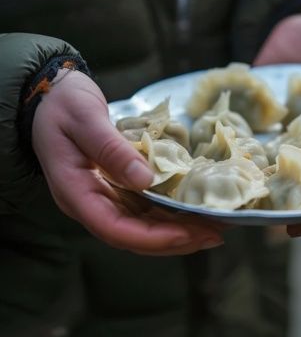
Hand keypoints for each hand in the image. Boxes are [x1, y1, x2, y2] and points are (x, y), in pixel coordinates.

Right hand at [32, 70, 224, 255]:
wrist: (51, 96)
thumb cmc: (63, 104)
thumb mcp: (84, 119)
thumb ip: (111, 150)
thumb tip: (145, 181)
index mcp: (75, 191)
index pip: (114, 228)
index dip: (153, 237)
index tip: (188, 234)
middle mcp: (89, 202)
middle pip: (133, 235)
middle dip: (174, 240)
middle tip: (213, 235)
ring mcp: (103, 196)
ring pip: (142, 226)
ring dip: (177, 231)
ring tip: (212, 227)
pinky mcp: (116, 187)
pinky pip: (144, 209)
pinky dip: (170, 213)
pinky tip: (192, 210)